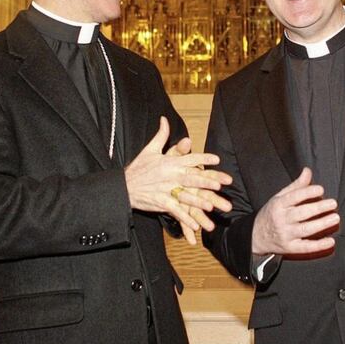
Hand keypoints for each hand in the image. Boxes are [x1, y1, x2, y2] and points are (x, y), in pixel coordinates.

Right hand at [125, 117, 232, 244]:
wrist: (123, 186)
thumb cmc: (138, 167)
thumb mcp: (150, 149)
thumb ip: (161, 135)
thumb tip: (164, 119)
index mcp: (168, 162)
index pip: (189, 158)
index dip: (203, 158)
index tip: (217, 159)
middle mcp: (169, 176)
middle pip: (191, 178)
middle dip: (206, 181)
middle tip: (221, 184)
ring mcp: (165, 190)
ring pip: (184, 196)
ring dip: (198, 202)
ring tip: (211, 206)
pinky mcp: (160, 203)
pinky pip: (175, 211)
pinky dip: (185, 218)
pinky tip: (195, 224)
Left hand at [166, 140, 232, 243]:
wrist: (148, 179)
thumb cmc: (164, 166)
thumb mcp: (169, 157)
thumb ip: (178, 150)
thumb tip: (186, 140)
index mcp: (190, 175)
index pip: (205, 176)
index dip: (215, 178)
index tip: (226, 181)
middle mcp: (190, 188)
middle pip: (204, 195)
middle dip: (215, 201)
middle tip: (227, 207)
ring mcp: (184, 200)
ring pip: (196, 210)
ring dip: (202, 219)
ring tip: (209, 228)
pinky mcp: (176, 209)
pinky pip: (182, 220)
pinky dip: (187, 229)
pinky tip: (191, 239)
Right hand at [251, 168, 338, 255]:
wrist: (256, 236)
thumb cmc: (271, 213)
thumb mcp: (279, 197)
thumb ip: (296, 185)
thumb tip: (308, 171)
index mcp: (278, 204)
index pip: (293, 197)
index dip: (307, 193)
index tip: (320, 189)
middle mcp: (281, 219)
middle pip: (301, 213)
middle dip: (318, 208)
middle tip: (333, 203)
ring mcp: (285, 235)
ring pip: (305, 229)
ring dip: (321, 224)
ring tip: (335, 218)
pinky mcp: (290, 248)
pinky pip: (306, 248)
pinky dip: (319, 245)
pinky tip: (330, 241)